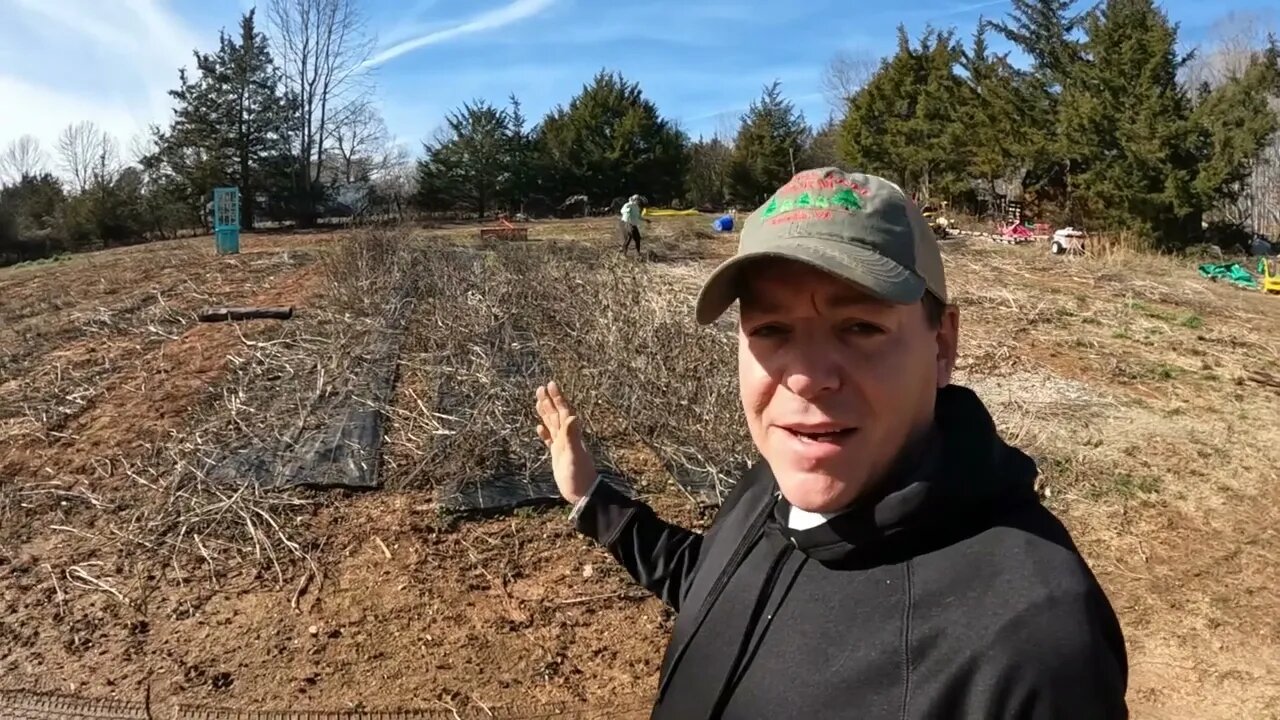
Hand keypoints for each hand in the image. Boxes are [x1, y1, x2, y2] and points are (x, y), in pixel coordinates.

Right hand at [535, 381, 596, 504]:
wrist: (583, 493)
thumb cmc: (579, 475)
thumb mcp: (574, 454)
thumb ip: (572, 436)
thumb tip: (571, 416)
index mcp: (570, 435)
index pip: (563, 412)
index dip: (557, 398)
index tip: (550, 384)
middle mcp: (567, 438)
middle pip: (556, 415)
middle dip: (549, 401)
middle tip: (540, 387)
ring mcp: (562, 446)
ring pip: (552, 425)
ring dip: (546, 413)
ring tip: (539, 402)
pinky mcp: (558, 456)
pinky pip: (550, 441)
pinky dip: (544, 433)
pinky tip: (539, 428)